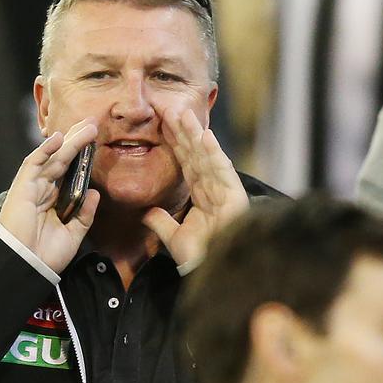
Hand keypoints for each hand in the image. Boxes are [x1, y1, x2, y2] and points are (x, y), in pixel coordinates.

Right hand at [0, 120, 100, 272]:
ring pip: (52, 158)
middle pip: (62, 160)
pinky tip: (59, 138)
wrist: (28, 265)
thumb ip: (84, 214)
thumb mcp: (74, 234)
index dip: (81, 157)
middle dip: (77, 141)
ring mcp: (32, 187)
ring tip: (86, 127)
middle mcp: (43, 191)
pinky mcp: (23, 186)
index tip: (95, 143)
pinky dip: (44, 150)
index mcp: (53, 201)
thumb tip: (95, 193)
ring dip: (68, 141)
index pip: (69, 172)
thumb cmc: (47, 254)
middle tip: (92, 124)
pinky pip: (34, 163)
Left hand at [142, 105, 247, 267]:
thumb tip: (148, 213)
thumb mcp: (174, 238)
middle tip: (171, 108)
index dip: (176, 144)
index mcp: (203, 197)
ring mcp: (225, 192)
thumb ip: (162, 224)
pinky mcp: (235, 197)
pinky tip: (205, 136)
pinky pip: (222, 171)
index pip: (187, 163)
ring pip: (207, 158)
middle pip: (197, 155)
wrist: (212, 273)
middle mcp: (215, 190)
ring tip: (185, 114)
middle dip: (185, 133)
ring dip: (196, 136)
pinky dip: (214, 153)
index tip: (164, 123)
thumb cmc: (200, 258)